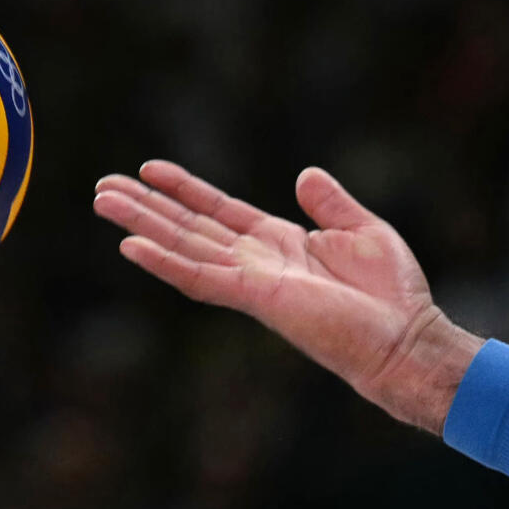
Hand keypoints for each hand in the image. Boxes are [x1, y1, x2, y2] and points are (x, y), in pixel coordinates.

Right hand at [91, 160, 482, 432]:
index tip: (150, 169)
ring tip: (102, 201)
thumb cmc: (392, 294)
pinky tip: (131, 247)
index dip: (186, 189)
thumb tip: (305, 174)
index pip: (221, 212)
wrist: (406, 339)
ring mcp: (253, 282)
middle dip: (147, 207)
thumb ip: (331, 203)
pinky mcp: (256, 299)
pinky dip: (165, 262)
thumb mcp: (364, 231)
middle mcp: (258, 263)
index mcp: (281, 244)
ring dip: (142, 225)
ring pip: (184, 248)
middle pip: (190, 228)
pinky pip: (201, 278)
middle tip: (103, 186)